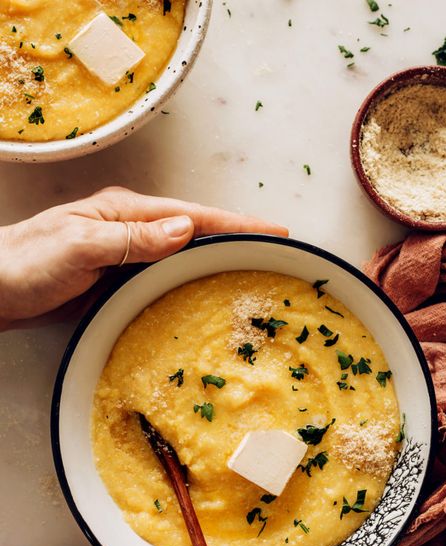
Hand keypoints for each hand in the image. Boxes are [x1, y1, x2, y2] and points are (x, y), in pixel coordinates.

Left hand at [0, 187, 287, 328]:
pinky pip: (166, 274)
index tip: (274, 230)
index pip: (194, 214)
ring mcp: (126, 251)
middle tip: (276, 253)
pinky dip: (191, 278)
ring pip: (184, 252)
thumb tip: (185, 229)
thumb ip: (130, 238)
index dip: (236, 222)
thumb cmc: (26, 263)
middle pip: (196, 229)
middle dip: (237, 237)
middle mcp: (131, 227)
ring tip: (253, 270)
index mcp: (126, 211)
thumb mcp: (79, 246)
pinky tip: (204, 291)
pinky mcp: (119, 276)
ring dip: (218, 258)